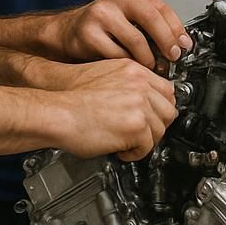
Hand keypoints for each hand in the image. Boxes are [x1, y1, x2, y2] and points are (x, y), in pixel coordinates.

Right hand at [55, 0, 190, 68]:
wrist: (69, 31)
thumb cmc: (105, 26)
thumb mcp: (132, 17)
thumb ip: (154, 25)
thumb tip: (181, 44)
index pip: (161, 7)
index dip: (177, 28)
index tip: (185, 45)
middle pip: (151, 17)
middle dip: (166, 41)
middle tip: (173, 57)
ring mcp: (101, 13)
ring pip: (135, 39)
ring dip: (148, 58)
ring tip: (151, 66)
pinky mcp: (89, 33)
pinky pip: (117, 54)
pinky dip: (128, 64)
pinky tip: (131, 67)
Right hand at [58, 58, 176, 159]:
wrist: (56, 112)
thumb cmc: (70, 98)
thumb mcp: (104, 76)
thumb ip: (129, 84)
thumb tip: (145, 100)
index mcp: (133, 70)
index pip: (166, 89)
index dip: (159, 107)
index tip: (153, 117)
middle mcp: (140, 85)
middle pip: (169, 110)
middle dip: (156, 125)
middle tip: (142, 133)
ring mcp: (140, 104)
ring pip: (160, 130)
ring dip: (146, 140)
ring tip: (128, 142)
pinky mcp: (136, 126)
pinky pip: (147, 146)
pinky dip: (135, 153)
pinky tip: (121, 149)